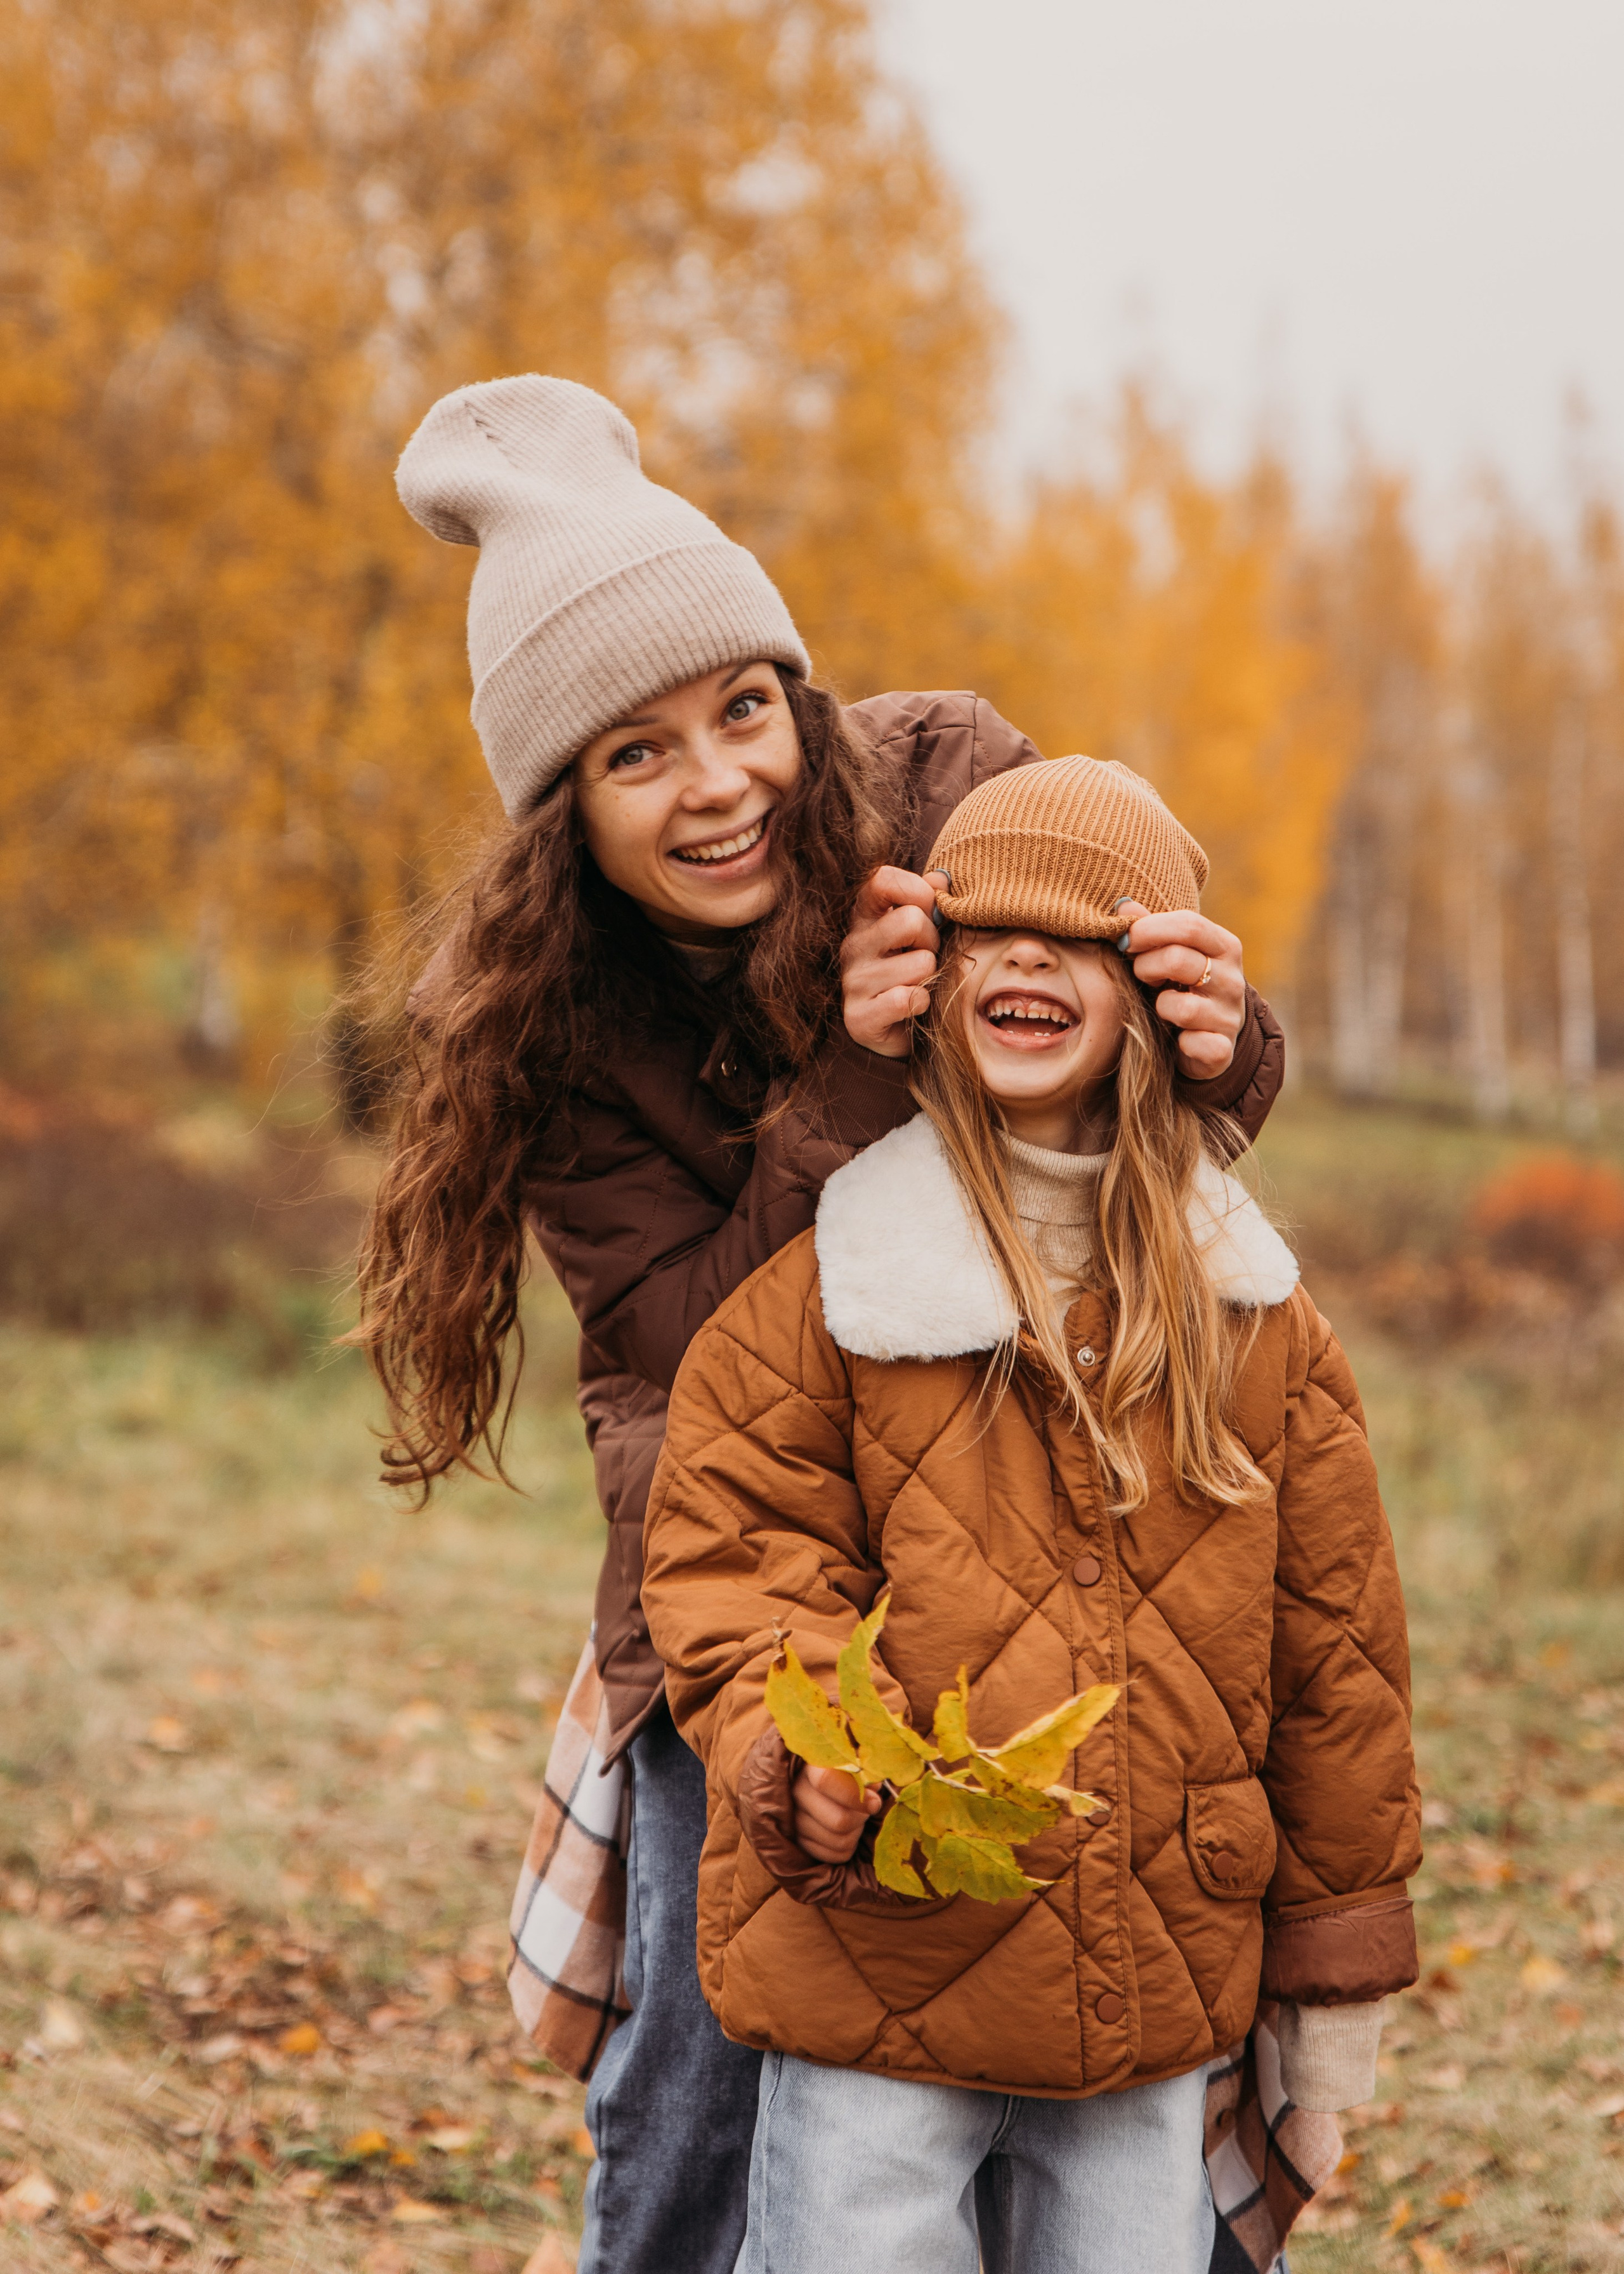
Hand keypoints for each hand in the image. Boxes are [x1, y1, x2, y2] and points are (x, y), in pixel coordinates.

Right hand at [792, 1763, 882, 1863]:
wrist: (828, 1790)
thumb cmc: (847, 1775)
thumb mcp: (857, 1766)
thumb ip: (865, 1774)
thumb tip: (873, 1789)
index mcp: (811, 1767)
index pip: (826, 1782)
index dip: (855, 1796)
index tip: (874, 1803)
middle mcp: (797, 1791)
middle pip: (839, 1820)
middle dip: (861, 1818)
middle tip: (866, 1810)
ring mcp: (794, 1819)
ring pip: (840, 1841)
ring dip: (856, 1832)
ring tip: (856, 1819)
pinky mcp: (799, 1841)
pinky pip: (836, 1855)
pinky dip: (849, 1847)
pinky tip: (848, 1832)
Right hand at [840, 867, 949, 1058]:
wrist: (896, 1033)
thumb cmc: (911, 972)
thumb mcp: (920, 931)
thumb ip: (928, 901)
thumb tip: (942, 878)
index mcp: (865, 917)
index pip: (883, 880)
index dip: (916, 891)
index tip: (930, 911)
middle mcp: (853, 945)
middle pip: (909, 920)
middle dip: (932, 940)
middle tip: (928, 956)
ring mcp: (853, 982)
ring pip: (920, 964)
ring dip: (931, 977)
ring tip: (920, 984)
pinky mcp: (859, 1018)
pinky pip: (907, 999)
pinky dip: (921, 1004)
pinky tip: (915, 1007)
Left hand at [1115, 901, 1245, 1079]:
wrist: (1211, 1038)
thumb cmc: (1181, 986)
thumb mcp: (1170, 953)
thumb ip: (1149, 928)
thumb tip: (1123, 905)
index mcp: (1224, 946)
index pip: (1189, 925)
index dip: (1149, 930)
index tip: (1126, 941)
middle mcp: (1233, 979)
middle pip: (1178, 960)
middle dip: (1145, 966)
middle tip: (1140, 974)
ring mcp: (1230, 1016)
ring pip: (1181, 1007)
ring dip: (1160, 1007)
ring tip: (1161, 1006)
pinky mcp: (1222, 1050)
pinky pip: (1193, 1044)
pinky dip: (1178, 1042)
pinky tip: (1177, 1038)